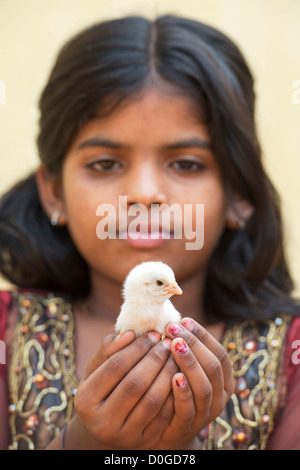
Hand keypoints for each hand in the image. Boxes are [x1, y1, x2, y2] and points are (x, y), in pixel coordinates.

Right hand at [67, 331, 178, 449]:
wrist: (103, 429)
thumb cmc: (101, 389)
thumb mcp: (96, 369)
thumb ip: (109, 348)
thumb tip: (131, 333)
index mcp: (85, 399)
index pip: (115, 366)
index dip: (137, 347)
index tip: (154, 333)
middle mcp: (102, 422)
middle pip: (135, 383)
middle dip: (155, 358)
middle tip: (167, 343)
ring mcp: (124, 436)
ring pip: (152, 400)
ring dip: (168, 373)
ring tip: (174, 356)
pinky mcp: (144, 443)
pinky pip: (164, 415)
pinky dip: (174, 393)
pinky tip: (178, 376)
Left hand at [152, 317, 233, 449]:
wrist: (166, 429)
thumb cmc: (177, 389)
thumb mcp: (188, 369)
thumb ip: (188, 350)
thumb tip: (176, 319)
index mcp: (224, 380)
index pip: (220, 353)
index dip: (203, 336)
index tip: (184, 320)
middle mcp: (220, 396)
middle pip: (212, 366)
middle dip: (193, 344)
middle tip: (172, 327)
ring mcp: (205, 413)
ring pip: (203, 386)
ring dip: (188, 362)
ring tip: (173, 344)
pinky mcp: (187, 426)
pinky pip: (188, 408)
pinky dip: (183, 391)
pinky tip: (173, 375)